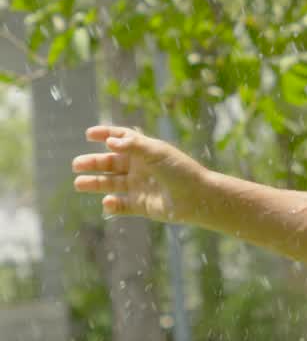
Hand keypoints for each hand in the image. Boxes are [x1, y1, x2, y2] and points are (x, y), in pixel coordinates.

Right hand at [72, 125, 207, 222]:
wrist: (196, 197)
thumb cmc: (179, 170)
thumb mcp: (156, 153)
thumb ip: (133, 146)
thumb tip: (110, 140)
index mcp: (146, 151)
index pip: (122, 139)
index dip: (106, 134)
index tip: (89, 134)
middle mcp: (140, 168)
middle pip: (111, 163)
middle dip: (93, 163)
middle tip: (76, 164)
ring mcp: (139, 186)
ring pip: (111, 184)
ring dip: (95, 183)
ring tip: (78, 183)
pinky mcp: (140, 205)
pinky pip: (120, 205)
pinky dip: (111, 205)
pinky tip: (108, 202)